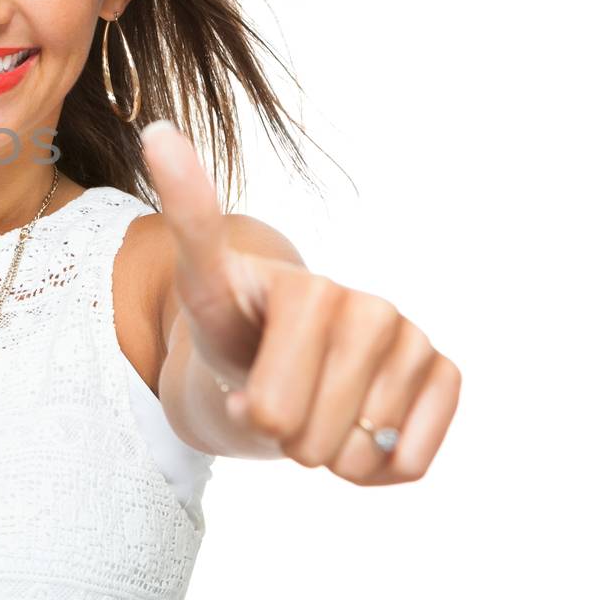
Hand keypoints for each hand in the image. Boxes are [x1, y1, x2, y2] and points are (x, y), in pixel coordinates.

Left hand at [138, 119, 460, 483]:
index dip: (252, 413)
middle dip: (282, 435)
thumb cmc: (232, 319)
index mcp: (310, 292)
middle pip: (312, 441)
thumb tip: (156, 131)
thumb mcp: (197, 281)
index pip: (271, 410)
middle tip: (273, 391)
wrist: (274, 346)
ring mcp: (413, 341)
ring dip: (324, 452)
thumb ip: (184, 219)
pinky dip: (372, 468)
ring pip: (358, 456)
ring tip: (308, 403)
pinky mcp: (444, 375)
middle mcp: (373, 309)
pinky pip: (407, 463)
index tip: (249, 380)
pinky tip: (352, 429)